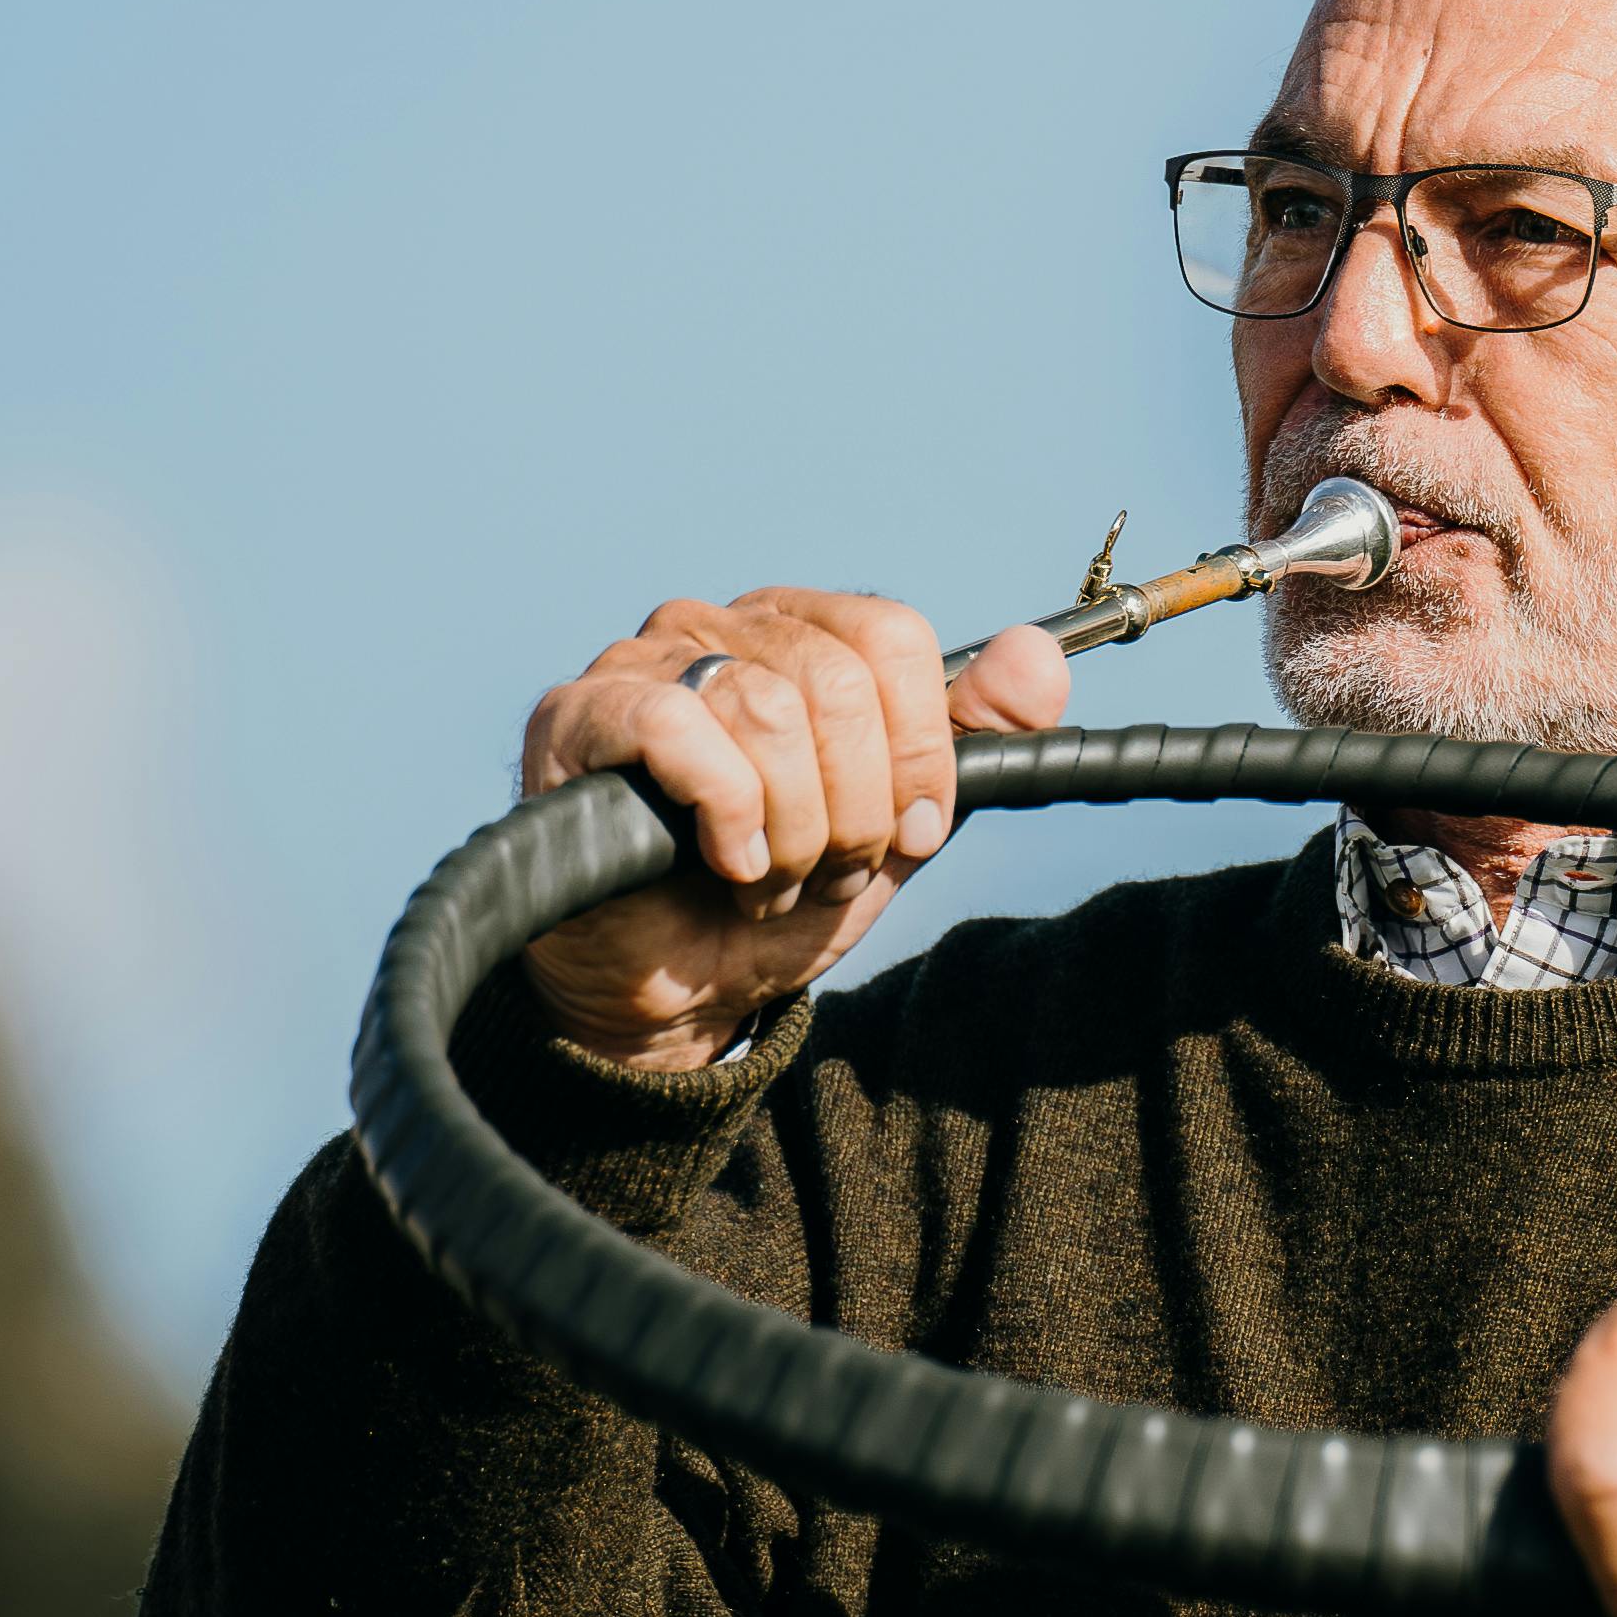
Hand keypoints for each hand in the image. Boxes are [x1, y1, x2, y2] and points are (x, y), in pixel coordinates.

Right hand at [514, 593, 1074, 1067]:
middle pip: (836, 685)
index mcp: (797, 629)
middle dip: (854, 809)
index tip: (913, 832)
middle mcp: (716, 624)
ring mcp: (640, 662)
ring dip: (792, 831)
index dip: (920, 750)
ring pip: (767, 713)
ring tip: (770, 881)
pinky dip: (726, 812)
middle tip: (827, 871)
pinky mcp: (576, 715)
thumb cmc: (780, 895)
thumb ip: (973, 740)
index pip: (892, 638)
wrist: (678, 992)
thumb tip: (1039, 659)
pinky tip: (726, 863)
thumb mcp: (900, 822)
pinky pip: (678, 728)